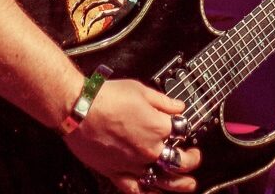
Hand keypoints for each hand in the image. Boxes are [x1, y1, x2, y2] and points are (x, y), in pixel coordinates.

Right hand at [64, 78, 200, 192]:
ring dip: (180, 185)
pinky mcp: (116, 173)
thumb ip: (163, 101)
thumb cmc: (107, 97)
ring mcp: (133, 164)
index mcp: (158, 126)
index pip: (181, 130)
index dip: (184, 128)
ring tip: (189, 184)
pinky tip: (154, 193)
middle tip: (195, 156)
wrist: (79, 109)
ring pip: (163, 181)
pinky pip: (136, 190)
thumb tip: (179, 106)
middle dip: (191, 159)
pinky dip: (148, 193)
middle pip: (179, 161)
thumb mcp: (140, 89)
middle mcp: (149, 149)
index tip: (184, 127)